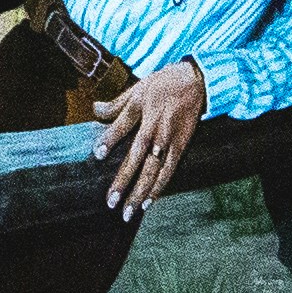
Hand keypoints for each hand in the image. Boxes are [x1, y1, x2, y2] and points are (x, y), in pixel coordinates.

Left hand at [88, 58, 206, 217]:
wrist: (197, 81)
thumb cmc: (164, 84)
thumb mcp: (139, 88)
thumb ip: (117, 103)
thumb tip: (94, 109)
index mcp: (144, 109)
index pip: (124, 124)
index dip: (111, 138)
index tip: (97, 154)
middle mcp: (157, 127)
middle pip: (139, 156)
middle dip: (124, 180)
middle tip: (111, 202)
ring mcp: (170, 139)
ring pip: (155, 170)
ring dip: (141, 192)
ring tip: (128, 211)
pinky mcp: (181, 146)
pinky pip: (169, 171)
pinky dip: (159, 187)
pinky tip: (148, 202)